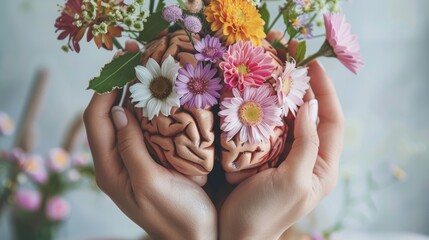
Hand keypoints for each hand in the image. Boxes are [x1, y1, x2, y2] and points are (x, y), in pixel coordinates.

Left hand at [83, 41, 216, 239]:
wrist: (197, 238)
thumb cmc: (177, 216)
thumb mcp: (151, 183)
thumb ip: (130, 149)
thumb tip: (116, 112)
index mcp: (109, 169)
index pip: (95, 120)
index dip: (104, 89)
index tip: (122, 64)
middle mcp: (115, 162)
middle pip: (106, 116)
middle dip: (115, 84)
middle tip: (134, 56)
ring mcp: (131, 161)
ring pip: (123, 120)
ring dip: (132, 94)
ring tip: (146, 68)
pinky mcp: (148, 160)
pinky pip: (140, 129)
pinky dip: (146, 109)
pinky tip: (159, 96)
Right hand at [219, 59, 343, 238]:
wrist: (235, 233)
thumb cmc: (266, 212)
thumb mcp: (294, 180)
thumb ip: (307, 144)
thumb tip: (312, 107)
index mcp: (323, 167)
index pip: (332, 122)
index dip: (326, 93)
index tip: (314, 67)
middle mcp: (308, 158)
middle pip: (313, 117)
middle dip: (306, 90)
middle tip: (292, 63)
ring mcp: (285, 156)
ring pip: (291, 120)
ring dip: (285, 98)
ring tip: (275, 74)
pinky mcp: (265, 155)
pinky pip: (272, 128)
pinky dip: (267, 111)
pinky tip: (258, 98)